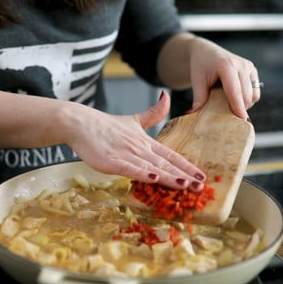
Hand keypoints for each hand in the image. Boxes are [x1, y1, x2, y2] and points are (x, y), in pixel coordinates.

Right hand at [67, 91, 204, 190]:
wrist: (81, 122)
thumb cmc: (105, 125)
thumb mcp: (134, 120)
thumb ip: (153, 113)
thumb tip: (167, 96)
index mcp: (146, 142)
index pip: (171, 155)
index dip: (187, 166)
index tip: (202, 176)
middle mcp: (139, 148)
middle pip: (165, 164)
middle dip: (184, 176)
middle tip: (200, 187)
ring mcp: (126, 154)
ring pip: (151, 167)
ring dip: (168, 177)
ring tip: (185, 185)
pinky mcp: (111, 161)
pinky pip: (129, 168)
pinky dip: (141, 173)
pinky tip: (153, 178)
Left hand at [188, 37, 260, 119]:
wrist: (206, 51)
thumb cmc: (201, 66)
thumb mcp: (197, 81)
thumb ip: (199, 98)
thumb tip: (194, 115)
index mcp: (227, 66)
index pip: (235, 91)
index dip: (239, 107)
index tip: (242, 121)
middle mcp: (241, 65)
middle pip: (246, 96)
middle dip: (239, 108)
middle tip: (225, 115)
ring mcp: (249, 67)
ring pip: (253, 95)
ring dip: (244, 104)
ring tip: (228, 103)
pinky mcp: (253, 70)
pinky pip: (255, 92)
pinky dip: (248, 99)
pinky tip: (235, 97)